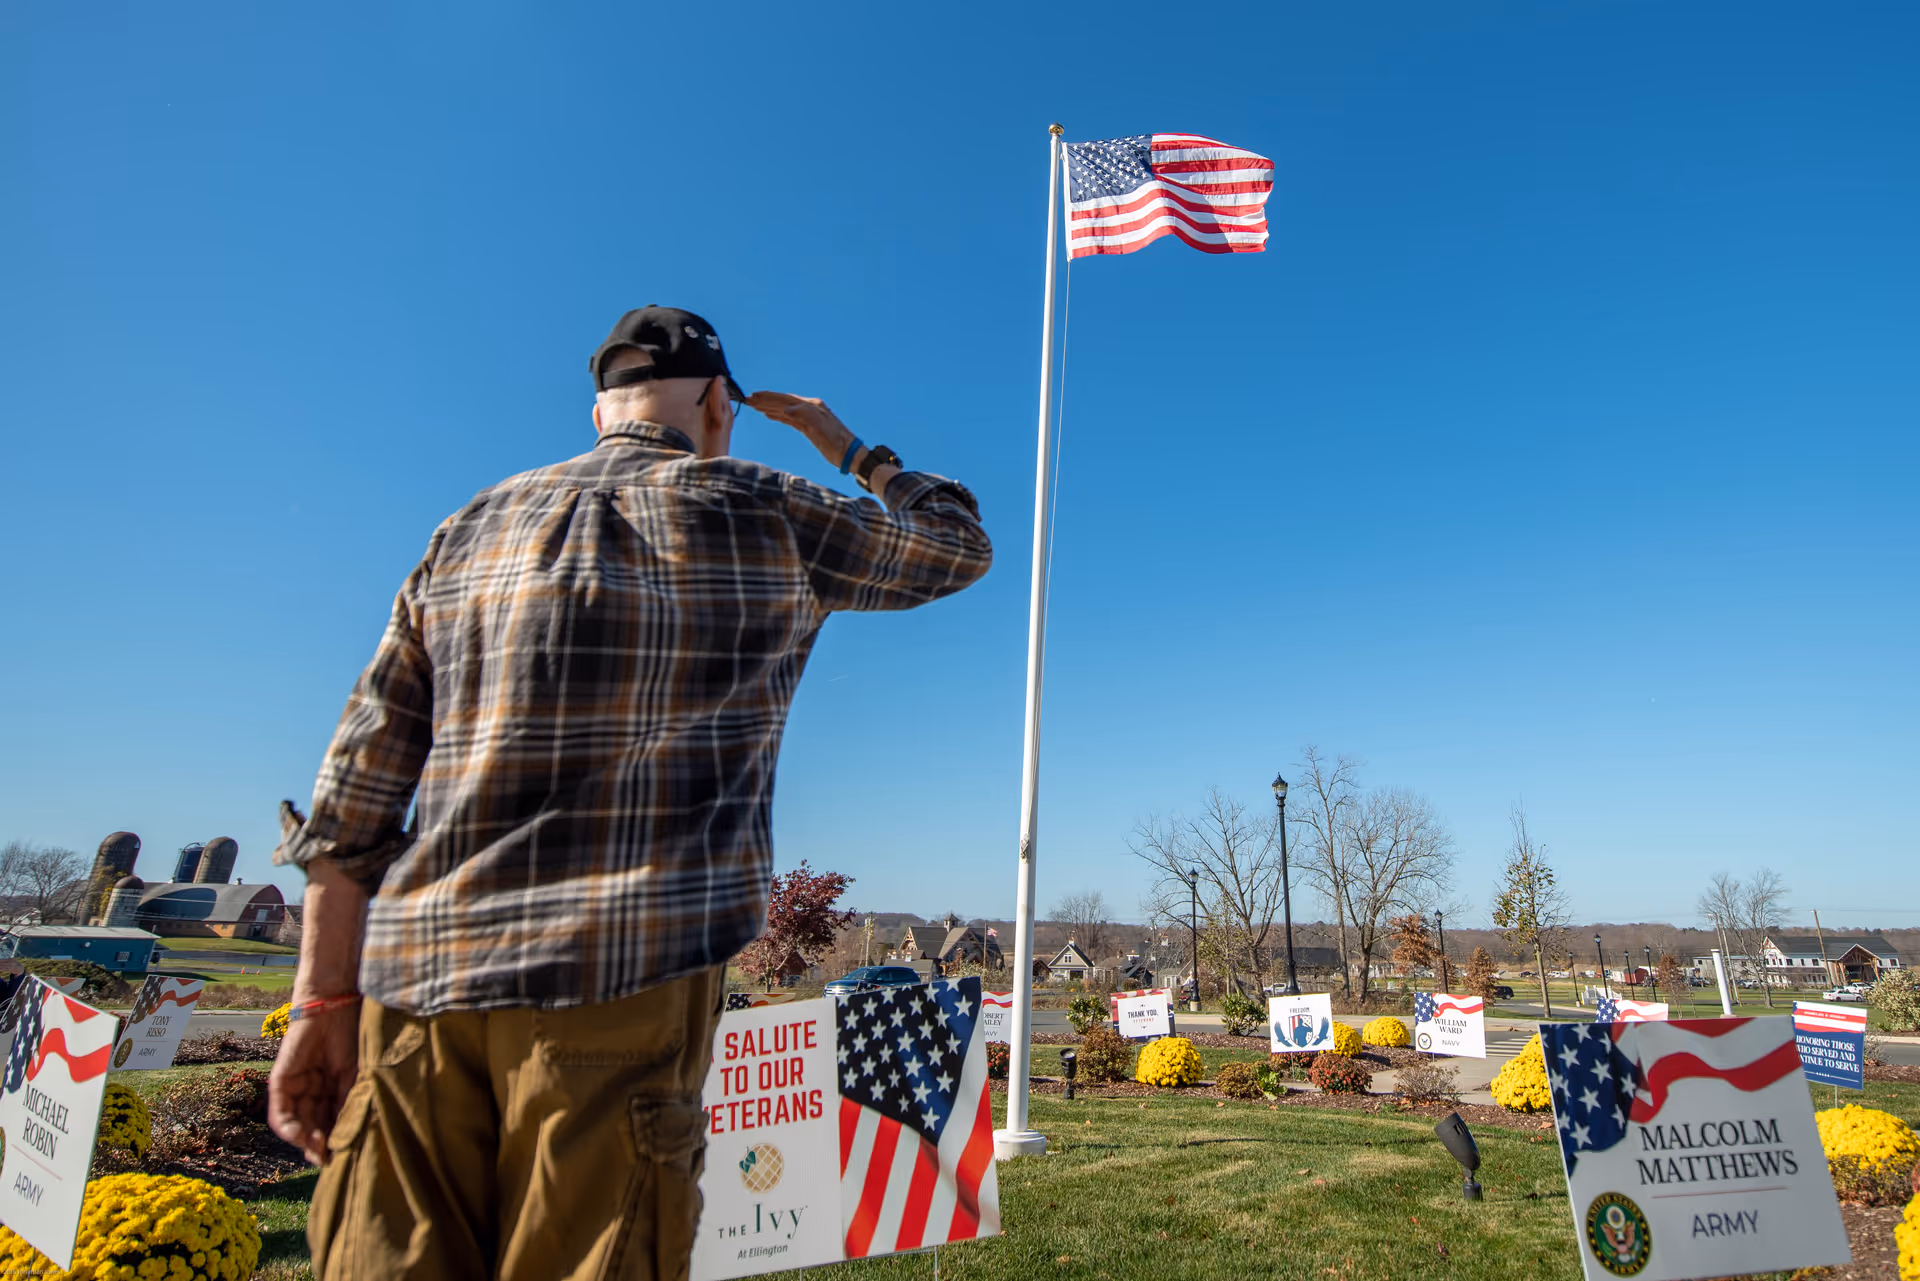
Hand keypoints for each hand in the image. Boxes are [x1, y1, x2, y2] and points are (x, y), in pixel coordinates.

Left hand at [268, 1003, 359, 1163]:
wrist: (334, 1006)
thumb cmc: (351, 1035)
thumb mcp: (354, 1076)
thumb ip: (346, 1104)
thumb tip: (344, 1138)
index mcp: (331, 1090)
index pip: (330, 1123)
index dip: (336, 1141)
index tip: (344, 1157)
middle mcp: (311, 1091)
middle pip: (313, 1127)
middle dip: (320, 1145)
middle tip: (330, 1158)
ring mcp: (295, 1087)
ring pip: (296, 1124)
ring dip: (306, 1140)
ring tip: (319, 1149)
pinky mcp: (280, 1081)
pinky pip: (279, 1113)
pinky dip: (288, 1128)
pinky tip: (301, 1137)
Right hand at [746, 391, 856, 466]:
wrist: (848, 453)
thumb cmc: (837, 440)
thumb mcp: (820, 425)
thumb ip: (803, 414)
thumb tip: (786, 409)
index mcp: (811, 405)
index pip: (785, 399)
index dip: (769, 397)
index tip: (754, 396)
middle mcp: (809, 409)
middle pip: (782, 402)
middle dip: (765, 401)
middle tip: (748, 400)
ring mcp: (808, 418)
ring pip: (784, 410)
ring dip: (769, 407)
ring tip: (754, 406)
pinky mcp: (808, 428)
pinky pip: (789, 420)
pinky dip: (778, 416)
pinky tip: (769, 415)